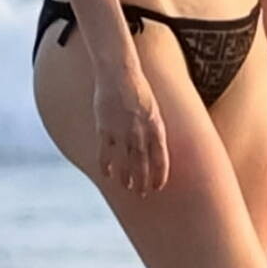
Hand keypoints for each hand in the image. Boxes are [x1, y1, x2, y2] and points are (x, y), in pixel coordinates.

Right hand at [93, 64, 169, 195]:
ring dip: (126, 178)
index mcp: (156, 127)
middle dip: (143, 182)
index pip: (161, 159)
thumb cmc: (138, 89)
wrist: (119, 74)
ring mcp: (122, 132)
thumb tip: (155, 146)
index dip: (159, 175)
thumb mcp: (153, 109)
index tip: (158, 187)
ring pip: (125, 163)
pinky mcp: (105, 129)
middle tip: (142, 194)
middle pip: (143, 165)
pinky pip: (105, 154)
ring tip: (126, 187)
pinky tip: (107, 175)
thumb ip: (154, 129)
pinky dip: (106, 166)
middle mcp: (140, 133)